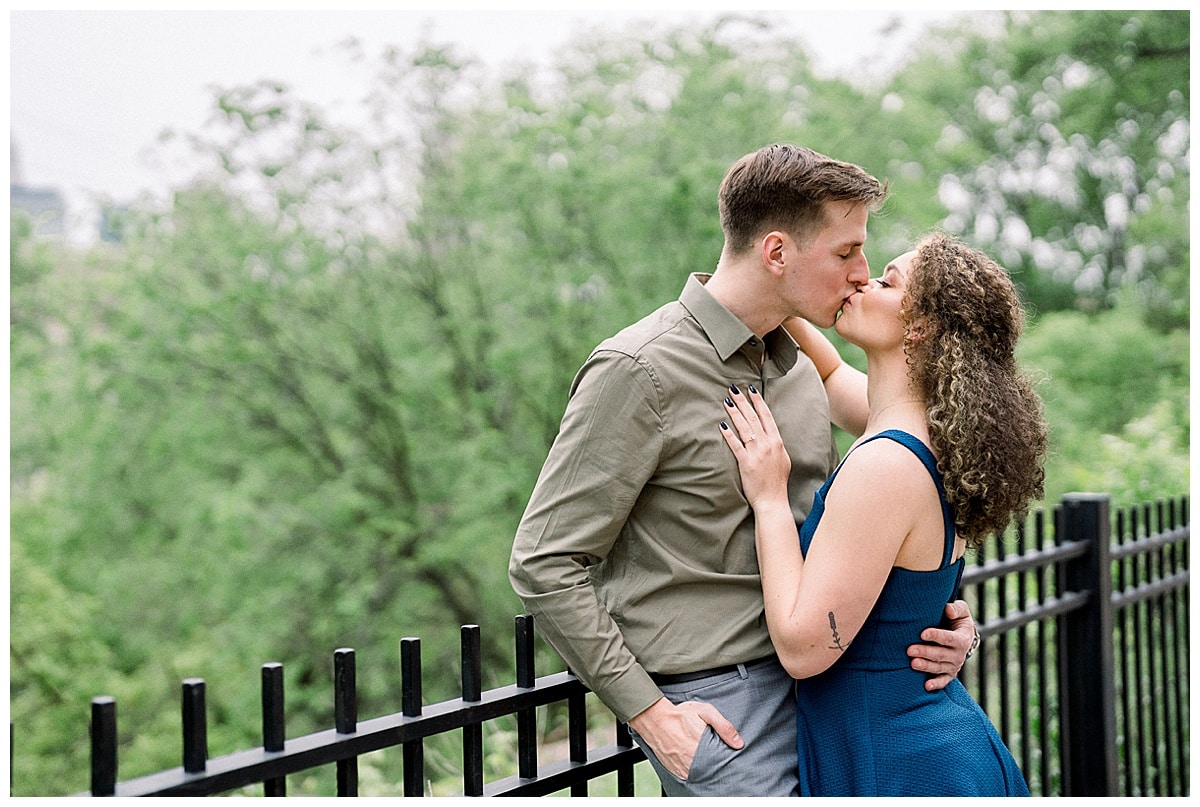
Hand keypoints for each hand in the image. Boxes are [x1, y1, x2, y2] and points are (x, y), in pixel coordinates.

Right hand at [628, 697, 742, 779]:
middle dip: (715, 765)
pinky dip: (693, 771)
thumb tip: (738, 742)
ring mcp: (682, 769)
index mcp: (701, 750)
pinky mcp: (674, 771)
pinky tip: (694, 760)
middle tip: (714, 754)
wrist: (654, 719)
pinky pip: (688, 776)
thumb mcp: (705, 712)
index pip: (721, 763)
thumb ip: (723, 726)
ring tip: (703, 757)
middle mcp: (691, 762)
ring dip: (705, 769)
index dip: (725, 761)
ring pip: (700, 775)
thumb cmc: (679, 714)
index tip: (727, 757)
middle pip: (712, 770)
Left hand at [719, 384, 790, 509]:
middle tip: (733, 388)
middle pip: (753, 417)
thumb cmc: (777, 481)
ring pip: (744, 427)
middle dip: (743, 401)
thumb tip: (770, 435)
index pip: (767, 416)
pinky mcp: (746, 462)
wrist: (773, 500)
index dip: (758, 401)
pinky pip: (735, 445)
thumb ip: (776, 445)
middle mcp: (767, 444)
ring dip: (734, 412)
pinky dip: (729, 434)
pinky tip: (722, 425)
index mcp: (777, 441)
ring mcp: (756, 453)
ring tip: (726, 401)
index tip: (751, 389)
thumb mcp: (783, 459)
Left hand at [906, 599, 975, 690]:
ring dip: (926, 666)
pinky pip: (944, 680)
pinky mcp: (949, 673)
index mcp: (962, 639)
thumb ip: (956, 608)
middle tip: (909, 650)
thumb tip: (948, 610)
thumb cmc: (957, 620)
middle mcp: (959, 654)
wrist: (963, 636)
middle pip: (941, 654)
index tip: (922, 633)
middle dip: (925, 652)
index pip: (949, 638)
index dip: (936, 636)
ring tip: (912, 663)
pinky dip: (936, 684)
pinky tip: (926, 686)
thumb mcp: (961, 611)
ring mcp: (954, 665)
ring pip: (939, 667)